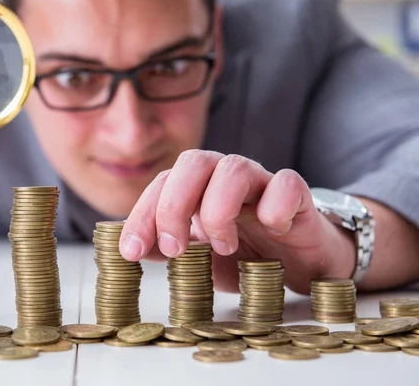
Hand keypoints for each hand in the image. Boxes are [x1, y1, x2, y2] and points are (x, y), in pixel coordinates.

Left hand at [119, 150, 355, 293]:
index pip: (162, 184)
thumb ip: (165, 247)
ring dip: (219, 210)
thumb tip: (127, 249)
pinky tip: (272, 231)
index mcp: (198, 187)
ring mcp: (262, 182)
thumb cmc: (244, 253)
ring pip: (235, 168)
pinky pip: (287, 183)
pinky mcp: (297, 194)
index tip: (131, 252)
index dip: (142, 215)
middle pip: (193, 162)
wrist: (298, 264)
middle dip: (174, 206)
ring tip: (223, 247)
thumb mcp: (197, 257)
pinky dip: (275, 206)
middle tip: (174, 250)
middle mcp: (225, 177)